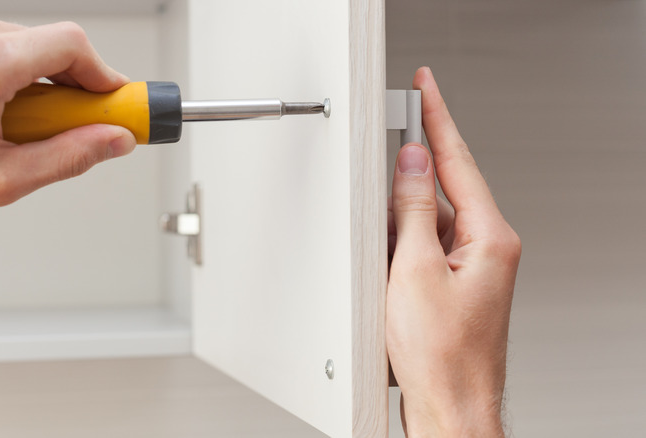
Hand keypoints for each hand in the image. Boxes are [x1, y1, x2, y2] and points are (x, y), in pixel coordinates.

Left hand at [0, 6, 135, 221]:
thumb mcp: (2, 179)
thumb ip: (69, 156)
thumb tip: (111, 142)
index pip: (73, 46)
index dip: (107, 77)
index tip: (120, 104)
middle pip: (53, 45)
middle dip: (76, 88)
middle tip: (79, 128)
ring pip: (27, 45)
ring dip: (43, 85)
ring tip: (26, 129)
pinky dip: (15, 77)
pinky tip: (1, 114)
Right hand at [387, 67, 520, 436]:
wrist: (449, 406)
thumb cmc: (441, 356)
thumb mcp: (414, 271)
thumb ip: (413, 210)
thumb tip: (413, 164)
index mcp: (491, 238)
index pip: (460, 162)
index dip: (439, 119)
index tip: (427, 89)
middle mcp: (488, 248)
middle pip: (447, 188)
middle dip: (414, 171)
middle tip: (390, 151)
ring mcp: (472, 267)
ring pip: (431, 219)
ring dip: (402, 219)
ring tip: (385, 250)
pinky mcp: (454, 283)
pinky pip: (426, 246)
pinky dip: (403, 244)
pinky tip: (387, 261)